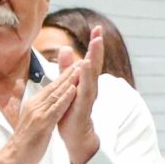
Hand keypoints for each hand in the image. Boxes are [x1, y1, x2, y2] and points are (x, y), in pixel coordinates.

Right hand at [0, 70, 79, 163]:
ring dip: (69, 81)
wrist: (14, 156)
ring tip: (80, 69)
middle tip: (80, 60)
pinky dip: (65, 98)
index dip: (63, 75)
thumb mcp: (32, 120)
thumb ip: (39, 109)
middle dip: (68, 73)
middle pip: (54, 86)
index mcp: (34, 104)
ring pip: (56, 94)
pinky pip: (56, 108)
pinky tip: (73, 89)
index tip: (74, 65)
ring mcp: (39, 113)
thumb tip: (44, 101)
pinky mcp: (43, 124)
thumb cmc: (25, 140)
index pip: (50, 86)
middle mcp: (35, 105)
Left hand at [56, 28, 105, 163]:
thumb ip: (66, 68)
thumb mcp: (67, 85)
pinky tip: (85, 67)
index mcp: (86, 81)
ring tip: (95, 44)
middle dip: (97, 48)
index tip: (96, 28)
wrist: (75, 136)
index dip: (94, 44)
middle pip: (94, 64)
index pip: (90, 59)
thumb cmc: (71, 111)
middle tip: (99, 31)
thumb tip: (65, 47)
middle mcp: (90, 87)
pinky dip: (86, 78)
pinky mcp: (83, 106)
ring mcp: (87, 96)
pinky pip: (85, 91)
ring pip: (92, 75)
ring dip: (93, 59)